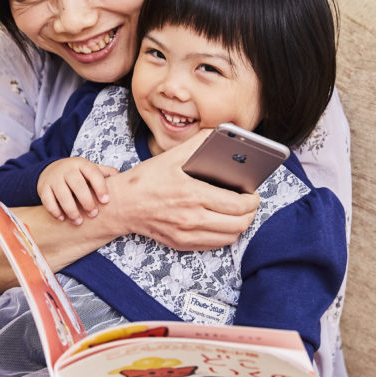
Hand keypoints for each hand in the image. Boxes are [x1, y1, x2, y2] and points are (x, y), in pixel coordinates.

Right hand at [37, 157, 118, 224]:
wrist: (52, 169)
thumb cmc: (79, 174)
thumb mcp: (92, 170)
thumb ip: (107, 174)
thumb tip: (126, 180)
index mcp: (82, 164)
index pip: (93, 174)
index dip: (101, 187)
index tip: (106, 201)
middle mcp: (67, 169)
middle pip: (78, 185)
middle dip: (87, 201)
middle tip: (93, 214)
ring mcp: (54, 178)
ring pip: (62, 194)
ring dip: (71, 210)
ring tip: (79, 221)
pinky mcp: (43, 187)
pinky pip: (48, 200)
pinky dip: (55, 211)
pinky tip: (63, 218)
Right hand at [105, 131, 259, 249]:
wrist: (122, 205)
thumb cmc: (146, 179)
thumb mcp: (171, 156)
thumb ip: (200, 142)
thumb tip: (223, 132)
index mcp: (192, 193)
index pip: (237, 204)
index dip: (253, 200)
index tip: (253, 193)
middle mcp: (191, 217)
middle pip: (239, 223)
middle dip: (250, 212)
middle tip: (249, 202)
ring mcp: (186, 234)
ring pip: (229, 237)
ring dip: (239, 225)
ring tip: (238, 212)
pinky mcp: (181, 244)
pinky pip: (214, 244)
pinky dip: (224, 234)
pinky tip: (222, 221)